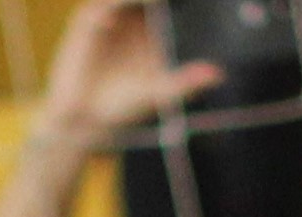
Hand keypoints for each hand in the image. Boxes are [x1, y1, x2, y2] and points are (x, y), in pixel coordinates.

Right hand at [36, 0, 223, 158]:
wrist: (84, 120)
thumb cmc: (123, 106)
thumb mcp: (159, 93)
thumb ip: (185, 82)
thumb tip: (216, 74)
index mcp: (150, 26)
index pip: (167, 4)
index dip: (181, 2)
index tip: (205, 1)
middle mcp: (130, 15)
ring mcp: (109, 15)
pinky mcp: (89, 20)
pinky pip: (108, 3)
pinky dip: (122, 1)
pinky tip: (136, 4)